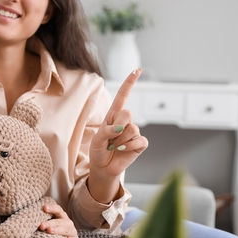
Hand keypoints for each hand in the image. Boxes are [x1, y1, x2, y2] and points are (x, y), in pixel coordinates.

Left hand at [39, 202, 79, 237]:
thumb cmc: (51, 232)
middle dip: (50, 223)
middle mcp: (67, 222)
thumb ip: (41, 222)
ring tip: (49, 231)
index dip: (51, 208)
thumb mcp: (47, 225)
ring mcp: (72, 231)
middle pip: (59, 221)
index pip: (57, 210)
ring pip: (66, 230)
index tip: (44, 208)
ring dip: (58, 230)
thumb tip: (28, 220)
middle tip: (41, 226)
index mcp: (60, 216)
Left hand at [88, 69, 148, 201]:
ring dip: (120, 141)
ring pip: (131, 129)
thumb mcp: (96, 140)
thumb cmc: (98, 151)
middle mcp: (125, 121)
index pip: (122, 96)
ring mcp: (134, 132)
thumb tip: (120, 129)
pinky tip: (123, 151)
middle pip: (127, 113)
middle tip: (109, 140)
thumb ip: (106, 131)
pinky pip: (138, 141)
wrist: (103, 168)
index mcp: (113, 116)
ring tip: (114, 147)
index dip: (130, 83)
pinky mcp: (140, 143)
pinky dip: (128, 147)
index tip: (138, 69)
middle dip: (116, 127)